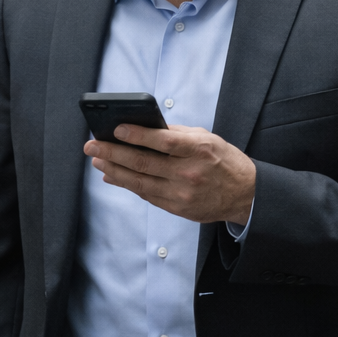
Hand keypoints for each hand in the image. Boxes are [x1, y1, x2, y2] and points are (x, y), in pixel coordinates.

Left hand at [85, 123, 256, 225]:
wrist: (245, 194)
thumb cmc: (225, 161)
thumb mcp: (209, 139)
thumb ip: (178, 134)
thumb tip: (145, 128)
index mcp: (200, 150)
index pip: (164, 141)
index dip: (138, 134)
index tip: (116, 128)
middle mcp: (190, 173)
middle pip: (144, 162)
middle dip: (113, 153)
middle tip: (93, 146)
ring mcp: (182, 193)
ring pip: (139, 182)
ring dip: (114, 170)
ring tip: (98, 160)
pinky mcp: (177, 208)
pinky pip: (146, 194)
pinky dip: (127, 184)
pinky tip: (113, 176)